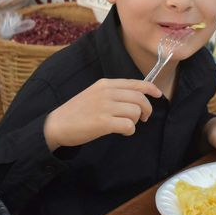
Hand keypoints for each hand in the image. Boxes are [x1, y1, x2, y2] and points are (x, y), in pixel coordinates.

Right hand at [44, 79, 161, 150]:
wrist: (57, 125)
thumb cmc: (77, 112)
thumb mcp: (94, 94)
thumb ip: (113, 93)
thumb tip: (135, 98)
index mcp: (105, 84)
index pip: (134, 83)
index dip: (150, 88)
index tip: (158, 94)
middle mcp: (106, 92)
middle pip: (139, 98)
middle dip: (146, 109)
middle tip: (143, 118)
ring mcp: (105, 107)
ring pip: (135, 111)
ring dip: (136, 121)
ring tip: (127, 125)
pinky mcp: (103, 122)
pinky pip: (128, 125)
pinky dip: (129, 130)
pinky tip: (122, 132)